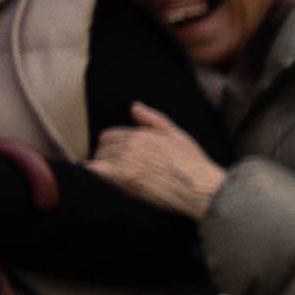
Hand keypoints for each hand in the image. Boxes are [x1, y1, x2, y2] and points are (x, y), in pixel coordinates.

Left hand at [82, 106, 225, 218]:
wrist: (201, 188)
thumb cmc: (193, 165)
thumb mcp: (177, 135)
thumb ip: (153, 119)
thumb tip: (134, 107)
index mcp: (142, 133)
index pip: (110, 135)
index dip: (113, 145)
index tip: (118, 154)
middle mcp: (131, 144)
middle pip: (102, 147)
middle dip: (106, 155)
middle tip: (115, 167)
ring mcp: (125, 161)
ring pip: (99, 158)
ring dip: (102, 166)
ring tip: (111, 177)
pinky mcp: (123, 179)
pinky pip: (95, 172)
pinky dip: (93, 173)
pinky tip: (96, 178)